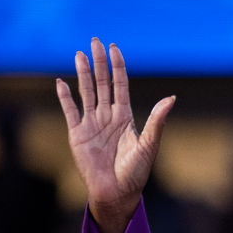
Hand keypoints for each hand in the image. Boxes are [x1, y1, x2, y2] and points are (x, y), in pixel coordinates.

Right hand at [56, 38, 174, 232]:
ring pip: (86, 92)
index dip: (117, 67)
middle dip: (99, 63)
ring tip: (79, 54)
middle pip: (102, 83)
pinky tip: (61, 82)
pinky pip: (70, 111)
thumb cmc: (136, 172)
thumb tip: (172, 98)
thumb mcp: (149, 144)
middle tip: (95, 41)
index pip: (120, 85)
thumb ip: (157, 121)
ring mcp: (91, 124)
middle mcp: (108, 117)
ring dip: (82, 74)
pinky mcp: (77, 134)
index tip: (115, 48)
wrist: (116, 192)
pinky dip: (65, 97)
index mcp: (125, 117)